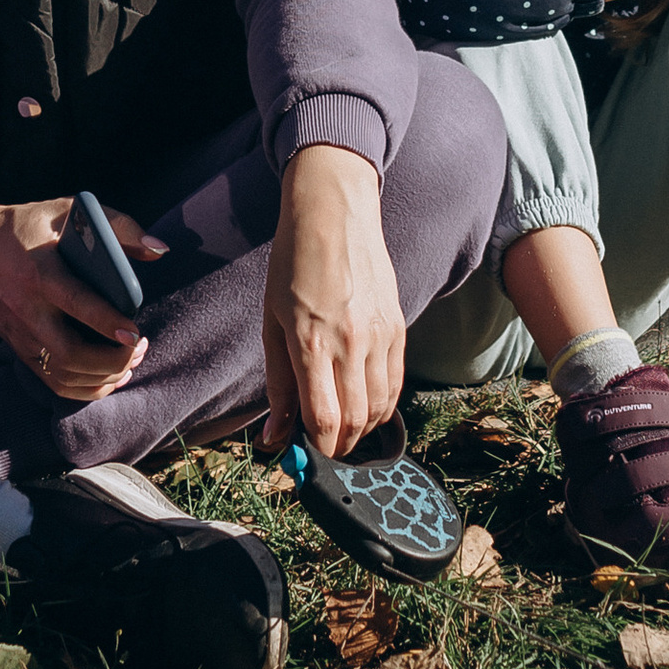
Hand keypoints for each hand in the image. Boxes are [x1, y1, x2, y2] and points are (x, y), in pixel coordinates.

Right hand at [0, 183, 165, 403]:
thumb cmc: (22, 226)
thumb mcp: (65, 210)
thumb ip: (115, 226)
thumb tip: (159, 250)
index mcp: (40, 273)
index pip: (77, 303)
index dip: (108, 322)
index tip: (135, 331)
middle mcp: (28, 310)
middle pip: (70, 353)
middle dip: (112, 361)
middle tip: (139, 346)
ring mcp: (21, 335)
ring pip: (63, 375)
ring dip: (103, 378)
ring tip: (130, 362)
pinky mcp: (18, 349)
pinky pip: (53, 382)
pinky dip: (84, 389)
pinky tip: (108, 378)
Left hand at [261, 143, 402, 459]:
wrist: (334, 213)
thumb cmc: (292, 264)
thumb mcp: (272, 323)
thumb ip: (277, 385)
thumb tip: (274, 438)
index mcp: (310, 341)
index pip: (322, 418)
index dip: (317, 448)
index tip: (307, 455)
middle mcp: (349, 342)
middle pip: (354, 421)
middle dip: (339, 446)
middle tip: (325, 448)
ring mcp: (379, 335)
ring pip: (379, 407)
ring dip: (361, 430)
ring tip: (343, 430)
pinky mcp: (397, 327)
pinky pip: (395, 383)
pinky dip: (382, 406)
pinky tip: (365, 408)